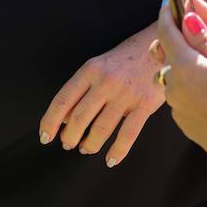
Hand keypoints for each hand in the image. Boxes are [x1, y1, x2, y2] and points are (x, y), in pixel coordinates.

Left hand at [38, 27, 165, 165]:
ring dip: (90, 144)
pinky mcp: (145, 105)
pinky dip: (117, 151)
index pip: (63, 100)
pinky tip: (110, 160)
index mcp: (90, 70)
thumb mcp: (98, 66)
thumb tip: (63, 119)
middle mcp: (105, 82)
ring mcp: (125, 94)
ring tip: (86, 148)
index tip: (45, 137)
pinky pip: (128, 134)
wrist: (161, 47)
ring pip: (101, 129)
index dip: (50, 122)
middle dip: (69, 137)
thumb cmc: (124, 60)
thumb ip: (81, 90)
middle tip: (68, 144)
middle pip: (79, 118)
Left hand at [155, 0, 206, 164]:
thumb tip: (188, 20)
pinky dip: (189, 87)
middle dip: (175, 41)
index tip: (167, 1)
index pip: (166, 31)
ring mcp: (174, 103)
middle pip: (166, 53)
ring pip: (172, 75)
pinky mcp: (180, 118)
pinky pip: (179, 94)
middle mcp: (173, 83)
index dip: (166, 13)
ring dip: (183, 66)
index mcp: (184, 64)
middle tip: (192, 35)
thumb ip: (205, 40)